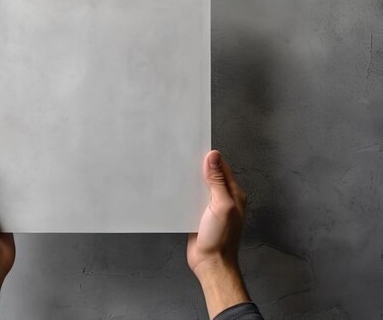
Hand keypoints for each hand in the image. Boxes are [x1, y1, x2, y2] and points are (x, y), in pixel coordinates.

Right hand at [187, 150, 249, 318]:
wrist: (210, 263)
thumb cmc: (221, 238)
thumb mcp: (221, 205)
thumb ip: (217, 181)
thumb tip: (213, 156)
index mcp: (234, 194)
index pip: (222, 168)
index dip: (210, 157)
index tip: (196, 147)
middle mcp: (224, 199)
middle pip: (211, 175)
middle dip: (199, 167)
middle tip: (183, 156)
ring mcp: (211, 207)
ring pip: (200, 186)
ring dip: (190, 180)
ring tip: (177, 169)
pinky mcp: (199, 215)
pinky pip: (192, 198)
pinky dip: (185, 193)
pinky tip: (176, 189)